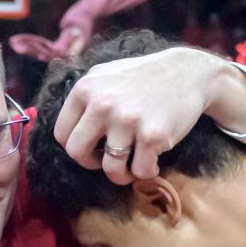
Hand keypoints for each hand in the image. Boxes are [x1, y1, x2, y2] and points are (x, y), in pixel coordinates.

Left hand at [53, 47, 245, 183]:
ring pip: (110, 168)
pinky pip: (140, 171)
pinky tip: (152, 161)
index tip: (92, 147)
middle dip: (91, 164)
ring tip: (131, 166)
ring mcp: (127, 120)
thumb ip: (82, 98)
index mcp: (85, 89)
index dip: (75, 147)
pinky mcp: (153, 135)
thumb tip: (57, 127)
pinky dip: (146, 172)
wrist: (188, 72)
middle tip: (106, 160)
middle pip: (77, 154)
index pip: (62, 135)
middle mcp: (102, 103)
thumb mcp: (104, 74)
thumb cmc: (142, 77)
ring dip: (120, 174)